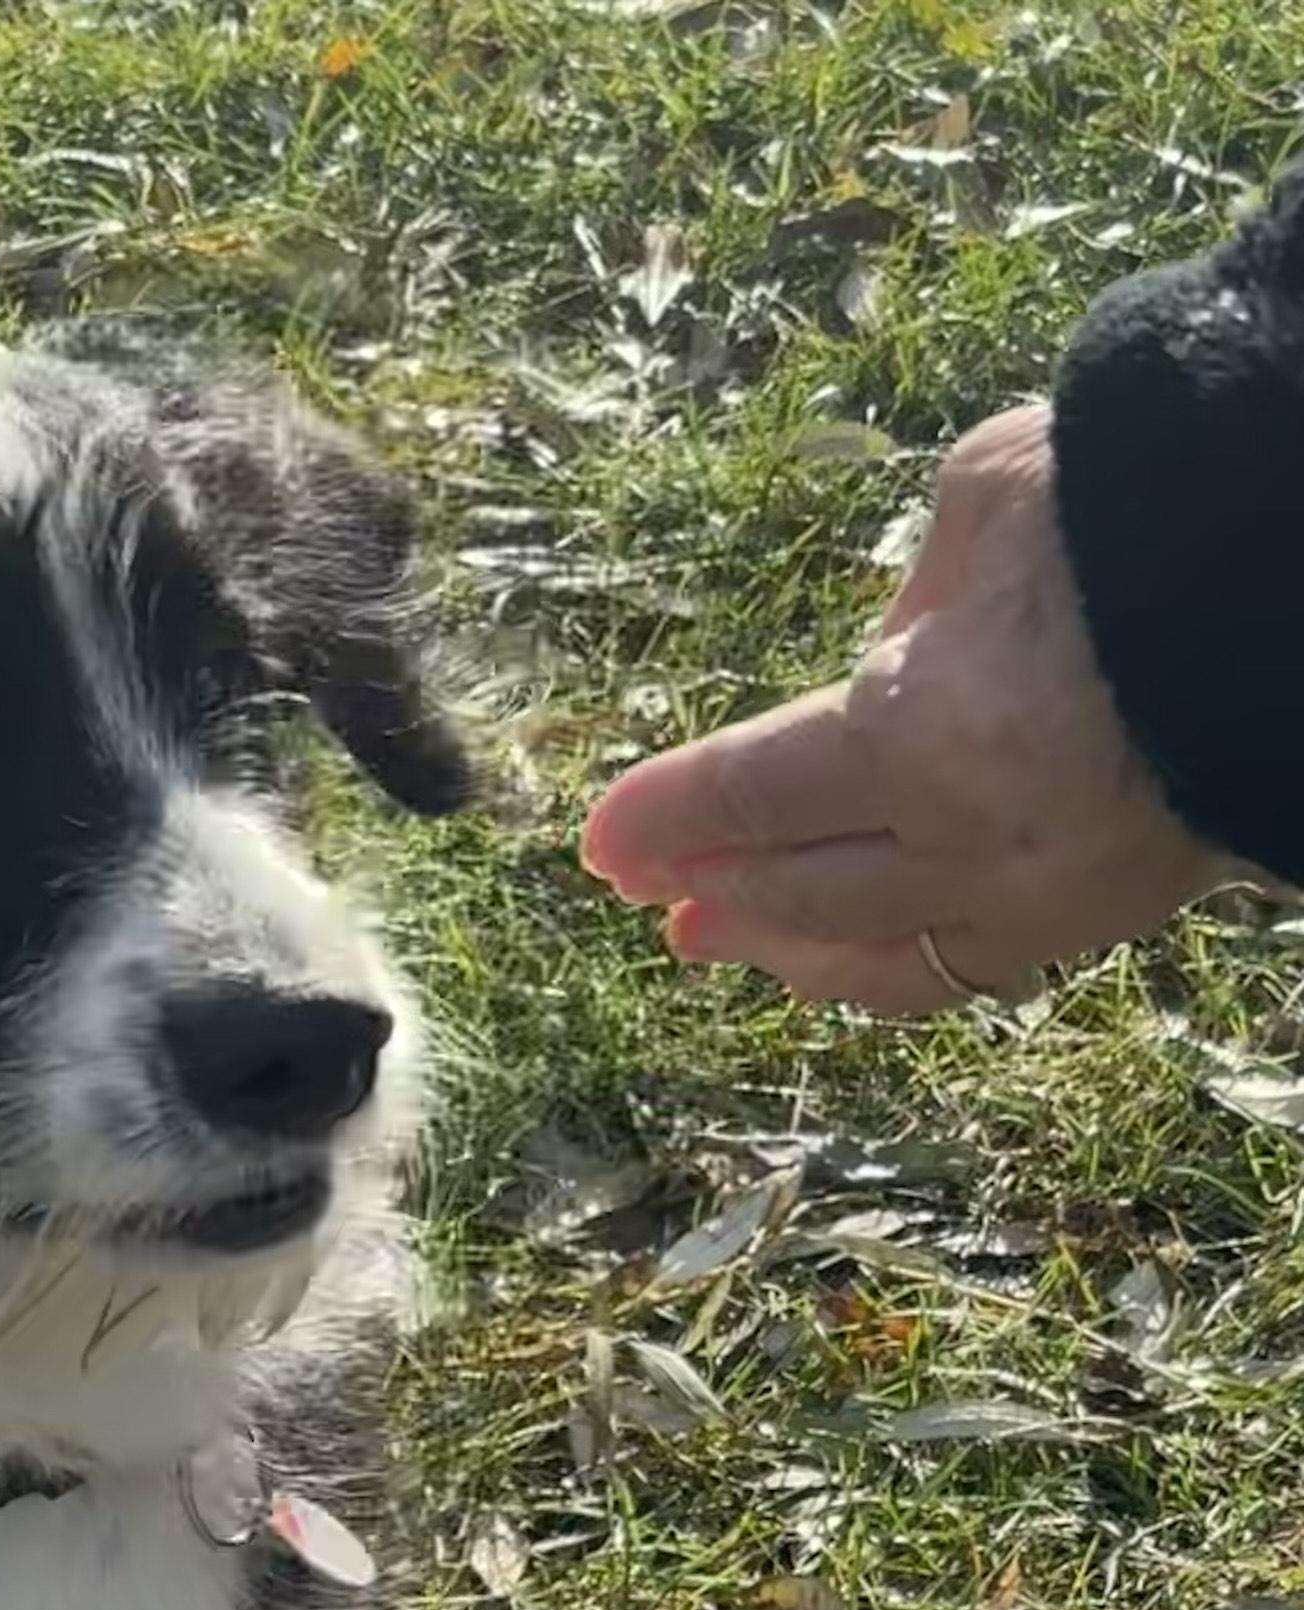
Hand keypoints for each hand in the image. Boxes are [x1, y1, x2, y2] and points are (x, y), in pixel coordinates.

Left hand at [580, 403, 1235, 1013]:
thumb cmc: (1146, 506)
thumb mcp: (992, 499)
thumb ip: (911, 592)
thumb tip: (883, 651)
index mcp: (923, 734)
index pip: (751, 795)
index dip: (666, 818)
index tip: (600, 837)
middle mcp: (966, 841)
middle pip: (795, 887)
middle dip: (708, 886)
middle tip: (644, 890)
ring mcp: (1034, 893)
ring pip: (871, 952)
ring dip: (778, 946)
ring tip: (710, 939)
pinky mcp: (1096, 918)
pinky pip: (960, 971)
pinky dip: (880, 973)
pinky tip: (835, 964)